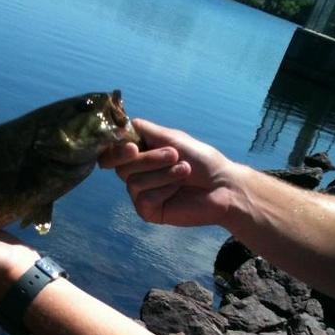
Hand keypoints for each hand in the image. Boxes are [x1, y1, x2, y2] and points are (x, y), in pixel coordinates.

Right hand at [100, 118, 240, 227]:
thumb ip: (144, 130)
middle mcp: (137, 174)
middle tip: (174, 155)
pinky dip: (164, 190)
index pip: (112, 154)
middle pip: (121, 167)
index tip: (132, 147)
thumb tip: (121, 123)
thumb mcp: (171, 137)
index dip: (116, 151)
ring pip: (133, 182)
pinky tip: (178, 190)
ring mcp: (141, 194)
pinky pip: (144, 199)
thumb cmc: (201, 159)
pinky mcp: (148, 211)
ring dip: (163, 174)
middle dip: (149, 159)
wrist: (222, 185)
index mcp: (140, 155)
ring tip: (185, 171)